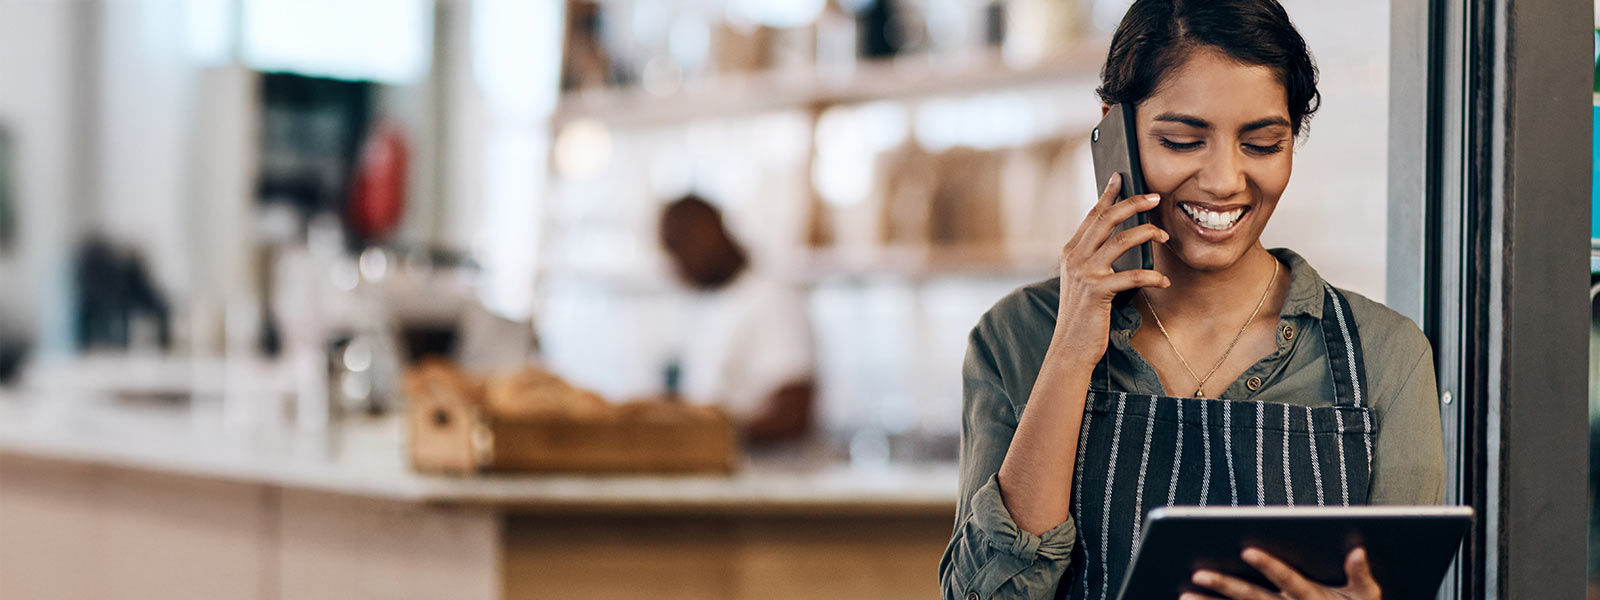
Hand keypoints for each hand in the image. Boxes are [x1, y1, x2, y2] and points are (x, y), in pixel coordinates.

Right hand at [1053, 172, 1168, 366]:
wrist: (1070, 348)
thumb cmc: (1083, 316)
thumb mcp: (1083, 282)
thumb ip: (1094, 260)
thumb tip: (1120, 241)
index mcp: (1070, 252)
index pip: (1092, 215)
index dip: (1108, 194)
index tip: (1121, 177)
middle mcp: (1074, 258)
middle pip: (1107, 219)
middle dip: (1133, 204)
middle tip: (1156, 197)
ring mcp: (1084, 273)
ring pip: (1121, 240)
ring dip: (1148, 234)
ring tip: (1165, 236)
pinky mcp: (1097, 291)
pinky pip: (1132, 275)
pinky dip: (1152, 276)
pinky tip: (1164, 280)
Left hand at [1183, 547, 1381, 599]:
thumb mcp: (1367, 597)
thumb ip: (1360, 575)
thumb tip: (1357, 550)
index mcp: (1313, 598)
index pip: (1288, 579)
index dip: (1269, 565)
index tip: (1247, 550)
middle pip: (1253, 598)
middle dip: (1225, 585)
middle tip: (1198, 573)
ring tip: (1184, 596)